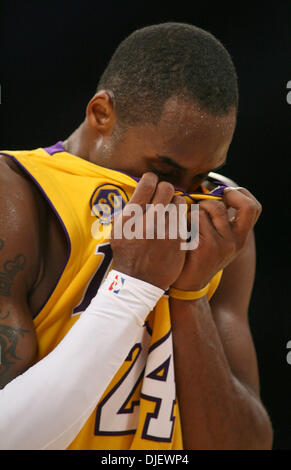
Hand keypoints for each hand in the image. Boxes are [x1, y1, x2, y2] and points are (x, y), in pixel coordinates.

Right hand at [110, 172, 185, 289]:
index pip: (147, 184)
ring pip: (179, 201)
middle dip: (165, 188)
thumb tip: (141, 189)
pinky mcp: (179, 239)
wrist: (139, 282)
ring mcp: (166, 230)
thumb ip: (129, 210)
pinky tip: (175, 223)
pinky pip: (185, 217)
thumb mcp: (118, 231)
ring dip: (175, 202)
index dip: (151, 178)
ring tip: (170, 209)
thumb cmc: (127, 254)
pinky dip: (180, 217)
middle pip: (166, 188)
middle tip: (163, 194)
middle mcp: (149, 221)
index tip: (151, 181)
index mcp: (131, 217)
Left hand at [172, 187, 261, 290]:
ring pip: (213, 206)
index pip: (253, 208)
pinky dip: (185, 217)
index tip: (224, 193)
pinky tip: (180, 230)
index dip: (241, 194)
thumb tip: (215, 191)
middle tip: (204, 202)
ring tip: (187, 219)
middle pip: (242, 205)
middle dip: (222, 196)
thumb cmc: (197, 255)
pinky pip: (196, 216)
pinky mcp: (205, 246)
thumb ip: (221, 220)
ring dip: (196, 207)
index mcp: (240, 237)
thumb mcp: (216, 240)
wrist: (186, 285)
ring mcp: (223, 244)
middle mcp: (236, 241)